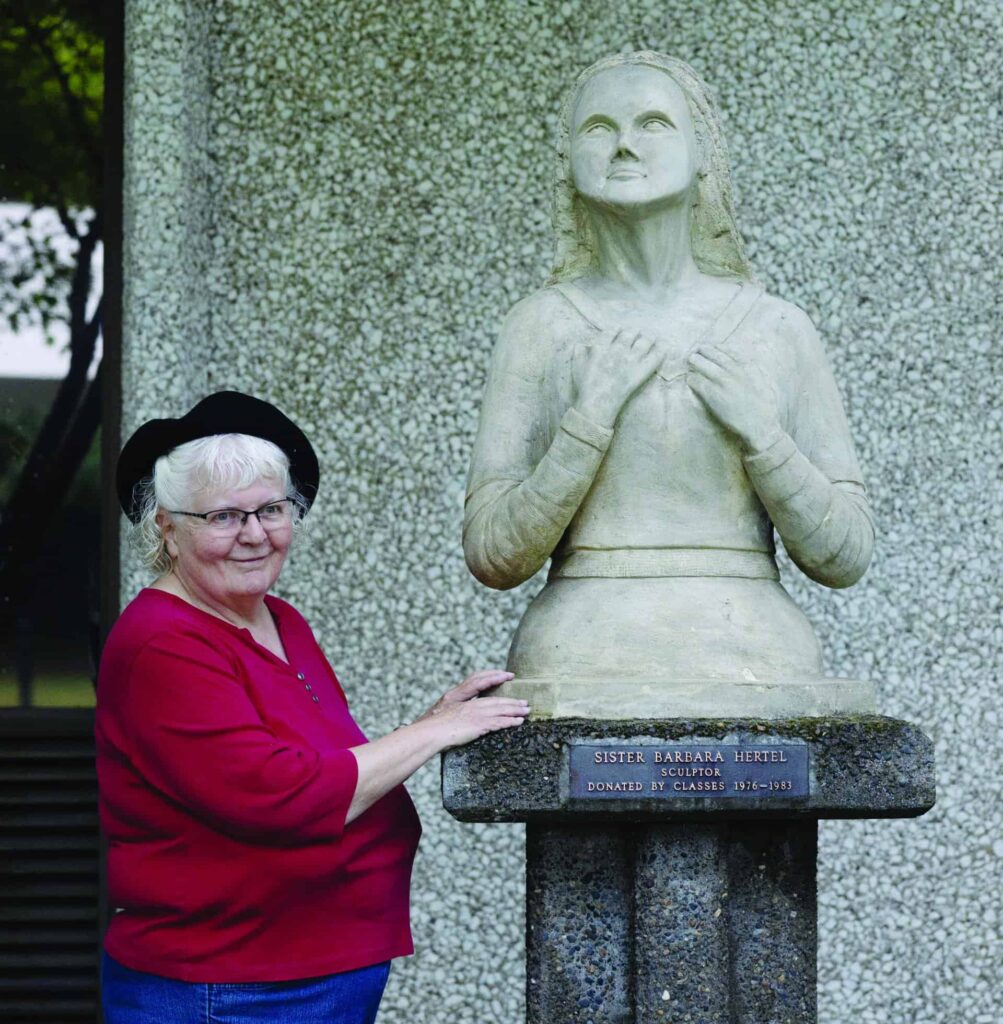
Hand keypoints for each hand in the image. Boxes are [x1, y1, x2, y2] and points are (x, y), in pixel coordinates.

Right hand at [415, 669, 529, 750]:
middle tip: (524, 701)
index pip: (479, 682)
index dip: (493, 678)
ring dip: (515, 709)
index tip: (506, 677)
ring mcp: (475, 712)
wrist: (429, 733)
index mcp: (457, 696)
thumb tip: (454, 718)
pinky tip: (519, 722)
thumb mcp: (439, 715)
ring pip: (500, 708)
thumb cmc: (429, 728)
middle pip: (495, 698)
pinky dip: (511, 721)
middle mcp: (469, 703)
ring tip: (526, 710)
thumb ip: (450, 713)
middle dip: (511, 700)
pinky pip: (499, 721)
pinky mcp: (480, 724)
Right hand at [574, 329, 661, 427]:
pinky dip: (661, 349)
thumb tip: (580, 345)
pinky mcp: (641, 371)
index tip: (621, 331)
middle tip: (638, 335)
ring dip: (648, 339)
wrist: (597, 403)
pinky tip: (664, 345)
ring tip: (651, 339)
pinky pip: (655, 356)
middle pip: (631, 333)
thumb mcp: (577, 367)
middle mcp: (617, 349)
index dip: (619, 329)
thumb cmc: (586, 387)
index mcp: (601, 346)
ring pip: (645, 341)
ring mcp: (631, 360)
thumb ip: (579, 353)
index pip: (613, 330)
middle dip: (635, 333)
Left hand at [687, 344, 780, 451]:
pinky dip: (692, 378)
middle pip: (712, 355)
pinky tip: (689, 378)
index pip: (728, 351)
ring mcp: (722, 382)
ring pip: (701, 366)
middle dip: (703, 351)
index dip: (717, 348)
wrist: (760, 425)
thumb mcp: (766, 381)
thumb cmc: (766, 406)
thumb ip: (756, 369)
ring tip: (690, 361)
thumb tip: (748, 360)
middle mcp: (734, 371)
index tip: (712, 347)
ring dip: (694, 362)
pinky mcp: (712, 395)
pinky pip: (697, 382)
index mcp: (747, 366)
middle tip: (696, 350)